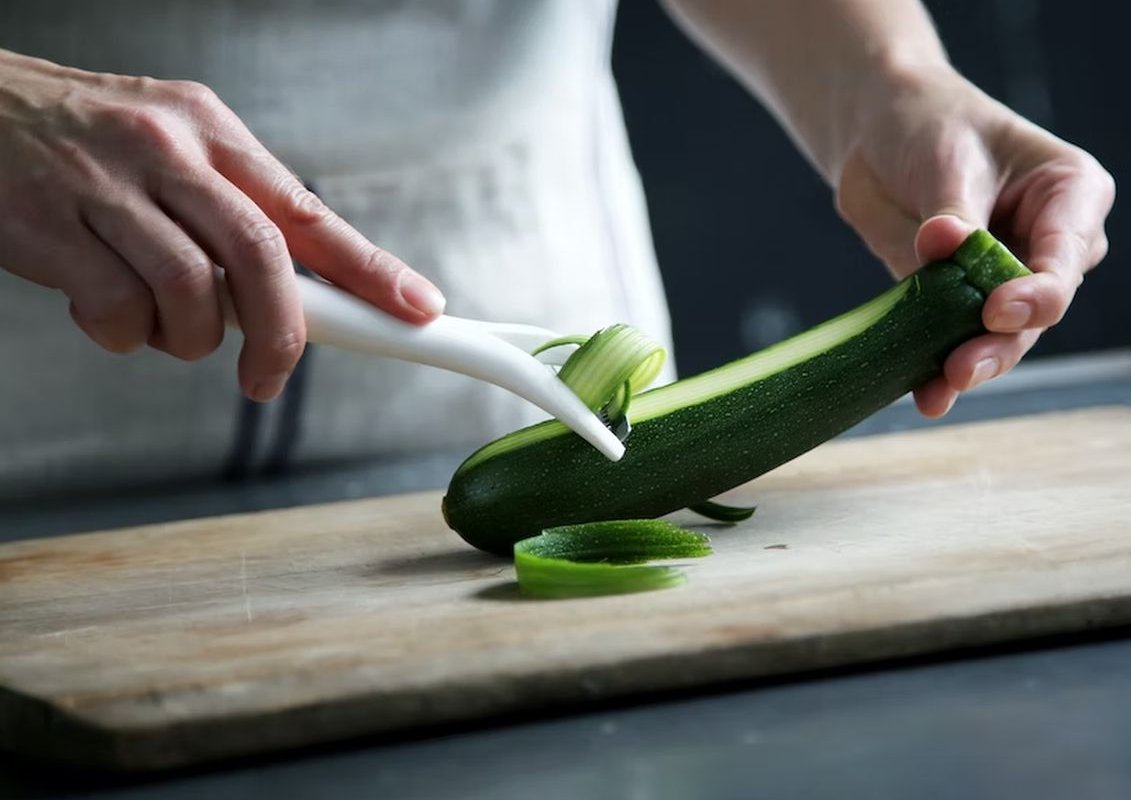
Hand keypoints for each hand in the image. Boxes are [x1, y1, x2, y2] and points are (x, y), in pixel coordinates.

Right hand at [0, 50, 445, 401]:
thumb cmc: (83, 144)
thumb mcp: (173, 151)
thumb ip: (233, 212)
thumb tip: (303, 292)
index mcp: (210, 133)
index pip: (309, 212)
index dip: (371, 269)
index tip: (416, 309)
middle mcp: (167, 151)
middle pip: (262, 256)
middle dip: (281, 333)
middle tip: (268, 376)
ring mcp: (106, 187)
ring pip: (192, 293)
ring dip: (188, 338)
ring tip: (161, 325)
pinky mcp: (49, 227)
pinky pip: (118, 311)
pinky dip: (123, 335)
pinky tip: (104, 310)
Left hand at [836, 64, 1114, 416]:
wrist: (879, 134)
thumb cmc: (931, 127)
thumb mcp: (947, 158)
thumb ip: (951, 212)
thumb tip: (943, 243)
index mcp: (1070, 196)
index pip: (1064, 256)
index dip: (1036, 292)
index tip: (996, 310)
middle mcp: (1048, 246)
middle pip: (1037, 310)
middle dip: (1000, 343)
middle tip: (961, 368)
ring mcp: (1004, 279)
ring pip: (1000, 336)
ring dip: (969, 365)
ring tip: (938, 389)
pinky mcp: (956, 301)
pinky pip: (952, 340)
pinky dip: (936, 368)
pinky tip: (924, 395)